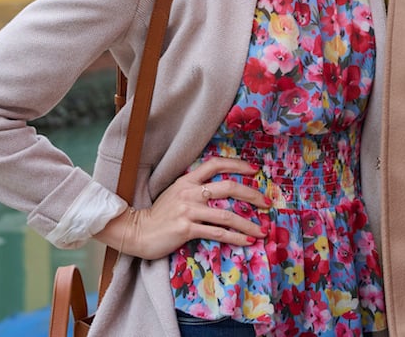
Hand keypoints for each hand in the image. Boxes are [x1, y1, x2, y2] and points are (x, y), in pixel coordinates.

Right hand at [98, 157, 269, 259]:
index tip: (254, 171)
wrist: (137, 232)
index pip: (215, 164)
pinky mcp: (187, 229)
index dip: (237, 165)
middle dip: (252, 195)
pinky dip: (235, 238)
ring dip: (248, 224)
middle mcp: (190, 192)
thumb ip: (195, 188)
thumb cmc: (159, 215)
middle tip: (267, 202)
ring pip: (227, 215)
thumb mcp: (176, 194)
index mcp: (188, 180)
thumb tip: (219, 190)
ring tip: (262, 230)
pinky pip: (217, 233)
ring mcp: (189, 210)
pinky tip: (247, 241)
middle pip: (229, 187)